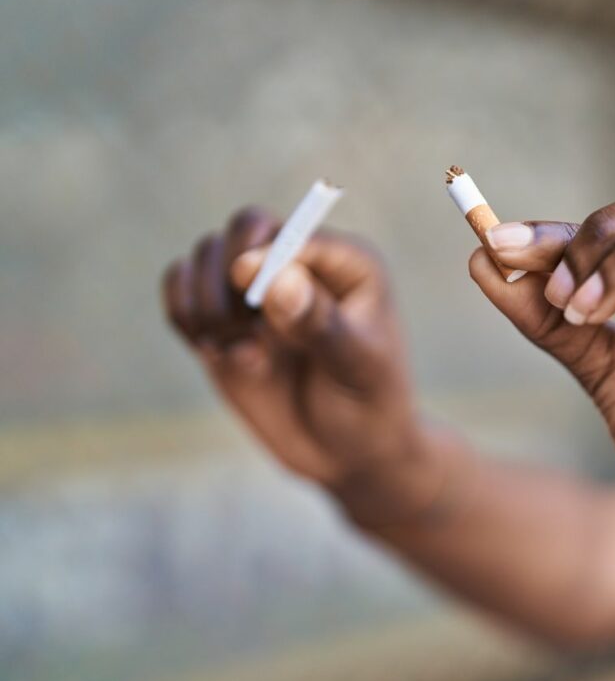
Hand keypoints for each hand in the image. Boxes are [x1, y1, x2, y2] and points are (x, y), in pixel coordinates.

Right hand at [161, 207, 439, 522]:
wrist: (346, 452)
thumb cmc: (369, 404)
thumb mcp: (357, 368)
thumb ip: (320, 323)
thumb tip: (281, 278)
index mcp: (346, 263)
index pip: (295, 233)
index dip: (267, 257)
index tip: (253, 295)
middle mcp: (299, 263)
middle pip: (243, 228)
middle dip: (229, 275)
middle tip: (242, 325)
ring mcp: (258, 289)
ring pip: (205, 255)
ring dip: (206, 303)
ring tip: (243, 352)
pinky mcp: (222, 317)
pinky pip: (179, 286)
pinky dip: (183, 315)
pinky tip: (217, 353)